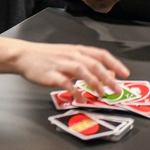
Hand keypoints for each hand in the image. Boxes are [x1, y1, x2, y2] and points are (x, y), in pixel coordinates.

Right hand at [13, 42, 129, 94]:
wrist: (25, 55)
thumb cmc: (48, 57)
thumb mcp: (69, 57)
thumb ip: (86, 65)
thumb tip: (106, 73)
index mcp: (77, 50)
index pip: (101, 54)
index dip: (114, 63)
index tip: (125, 73)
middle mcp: (72, 55)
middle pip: (94, 64)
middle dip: (108, 77)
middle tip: (117, 89)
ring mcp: (62, 64)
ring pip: (83, 71)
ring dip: (94, 83)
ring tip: (101, 95)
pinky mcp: (52, 74)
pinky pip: (66, 83)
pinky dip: (75, 92)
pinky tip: (80, 100)